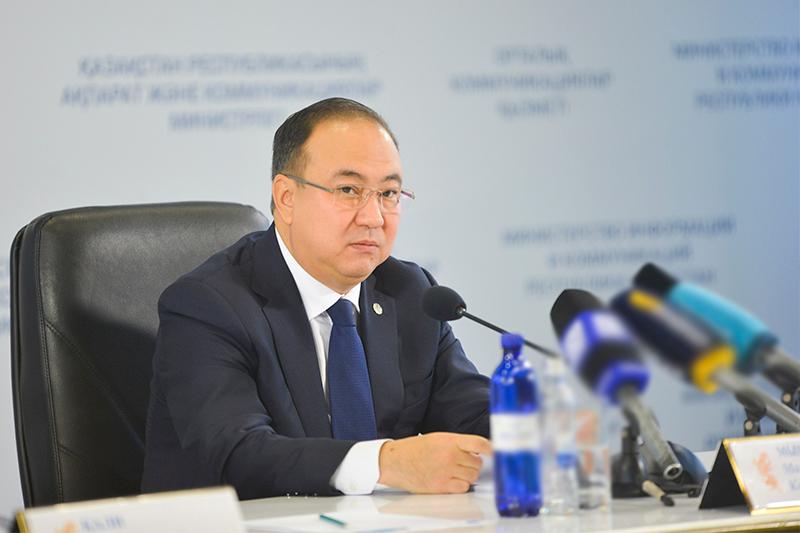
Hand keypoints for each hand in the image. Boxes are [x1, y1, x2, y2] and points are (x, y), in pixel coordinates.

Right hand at [377, 432, 491, 493]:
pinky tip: (454, 480)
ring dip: (469, 475)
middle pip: (478, 463)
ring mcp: (446, 471)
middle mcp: (450, 455)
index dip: (490, 449)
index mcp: (450, 440)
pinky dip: (462, 485)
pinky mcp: (441, 486)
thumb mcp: (438, 438)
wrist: (396, 461)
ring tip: (458, 471)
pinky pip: (464, 488)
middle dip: (474, 464)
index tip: (495, 452)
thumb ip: (457, 443)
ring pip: (473, 476)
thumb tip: (477, 450)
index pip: (479, 443)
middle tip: (465, 463)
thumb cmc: (416, 449)